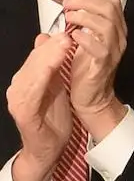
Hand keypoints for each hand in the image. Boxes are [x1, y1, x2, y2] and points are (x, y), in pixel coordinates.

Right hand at [6, 30, 73, 180]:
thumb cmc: (52, 118)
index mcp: (26, 81)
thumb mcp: (56, 87)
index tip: (68, 32)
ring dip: (45, 59)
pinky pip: (30, 93)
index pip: (38, 58)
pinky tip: (51, 69)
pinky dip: (40, 79)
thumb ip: (52, 66)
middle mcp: (18, 88)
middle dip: (50, 48)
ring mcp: (17, 100)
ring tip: (62, 46)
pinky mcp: (22, 113)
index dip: (52, 45)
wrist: (48, 148)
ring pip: (30, 74)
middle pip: (33, 63)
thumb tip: (49, 38)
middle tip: (66, 35)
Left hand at [62, 0, 127, 139]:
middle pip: (110, 7)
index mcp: (115, 27)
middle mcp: (119, 36)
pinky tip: (72, 36)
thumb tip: (71, 1)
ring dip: (83, 16)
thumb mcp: (86, 37)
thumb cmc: (85, 66)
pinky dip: (85, 38)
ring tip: (67, 18)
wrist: (92, 96)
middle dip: (86, 0)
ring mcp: (114, 50)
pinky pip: (99, 47)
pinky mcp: (104, 64)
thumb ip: (83, 20)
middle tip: (67, 4)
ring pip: (106, 24)